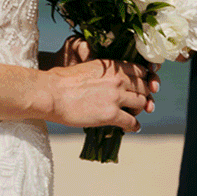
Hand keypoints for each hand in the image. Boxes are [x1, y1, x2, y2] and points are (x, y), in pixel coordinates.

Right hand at [43, 47, 158, 131]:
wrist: (52, 93)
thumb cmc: (63, 80)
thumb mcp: (89, 68)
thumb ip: (105, 73)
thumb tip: (110, 82)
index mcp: (113, 66)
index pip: (141, 70)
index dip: (143, 79)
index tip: (141, 86)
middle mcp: (119, 79)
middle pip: (144, 87)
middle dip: (143, 95)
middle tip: (138, 102)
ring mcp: (116, 97)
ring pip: (142, 103)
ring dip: (139, 110)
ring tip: (133, 114)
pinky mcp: (111, 114)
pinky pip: (131, 121)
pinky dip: (134, 126)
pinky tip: (133, 128)